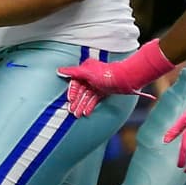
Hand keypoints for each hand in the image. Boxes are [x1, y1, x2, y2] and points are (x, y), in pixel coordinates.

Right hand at [57, 39, 173, 117]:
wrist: (126, 78)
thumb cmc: (108, 74)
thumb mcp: (87, 73)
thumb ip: (73, 72)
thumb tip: (59, 70)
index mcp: (86, 69)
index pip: (75, 82)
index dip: (72, 92)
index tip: (70, 101)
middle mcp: (90, 76)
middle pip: (80, 91)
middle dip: (76, 102)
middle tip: (72, 112)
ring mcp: (97, 84)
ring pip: (87, 96)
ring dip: (82, 105)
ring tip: (78, 115)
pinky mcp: (103, 90)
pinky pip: (94, 99)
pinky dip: (90, 105)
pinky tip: (87, 112)